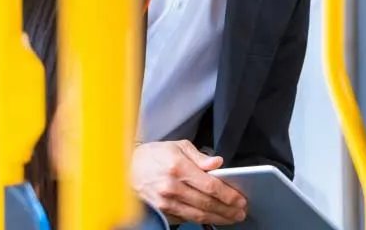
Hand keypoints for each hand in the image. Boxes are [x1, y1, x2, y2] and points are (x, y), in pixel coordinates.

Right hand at [131, 140, 246, 224]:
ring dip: (218, 218)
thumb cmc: (153, 155)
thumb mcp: (178, 146)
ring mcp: (165, 202)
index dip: (228, 195)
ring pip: (197, 214)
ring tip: (232, 218)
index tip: (240, 199)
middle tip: (241, 211)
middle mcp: (171, 187)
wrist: (124, 167)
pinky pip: (185, 218)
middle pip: (206, 203)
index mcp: (178, 168)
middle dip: (227, 209)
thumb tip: (218, 163)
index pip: (210, 186)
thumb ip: (200, 156)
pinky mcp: (161, 211)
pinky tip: (213, 218)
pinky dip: (201, 220)